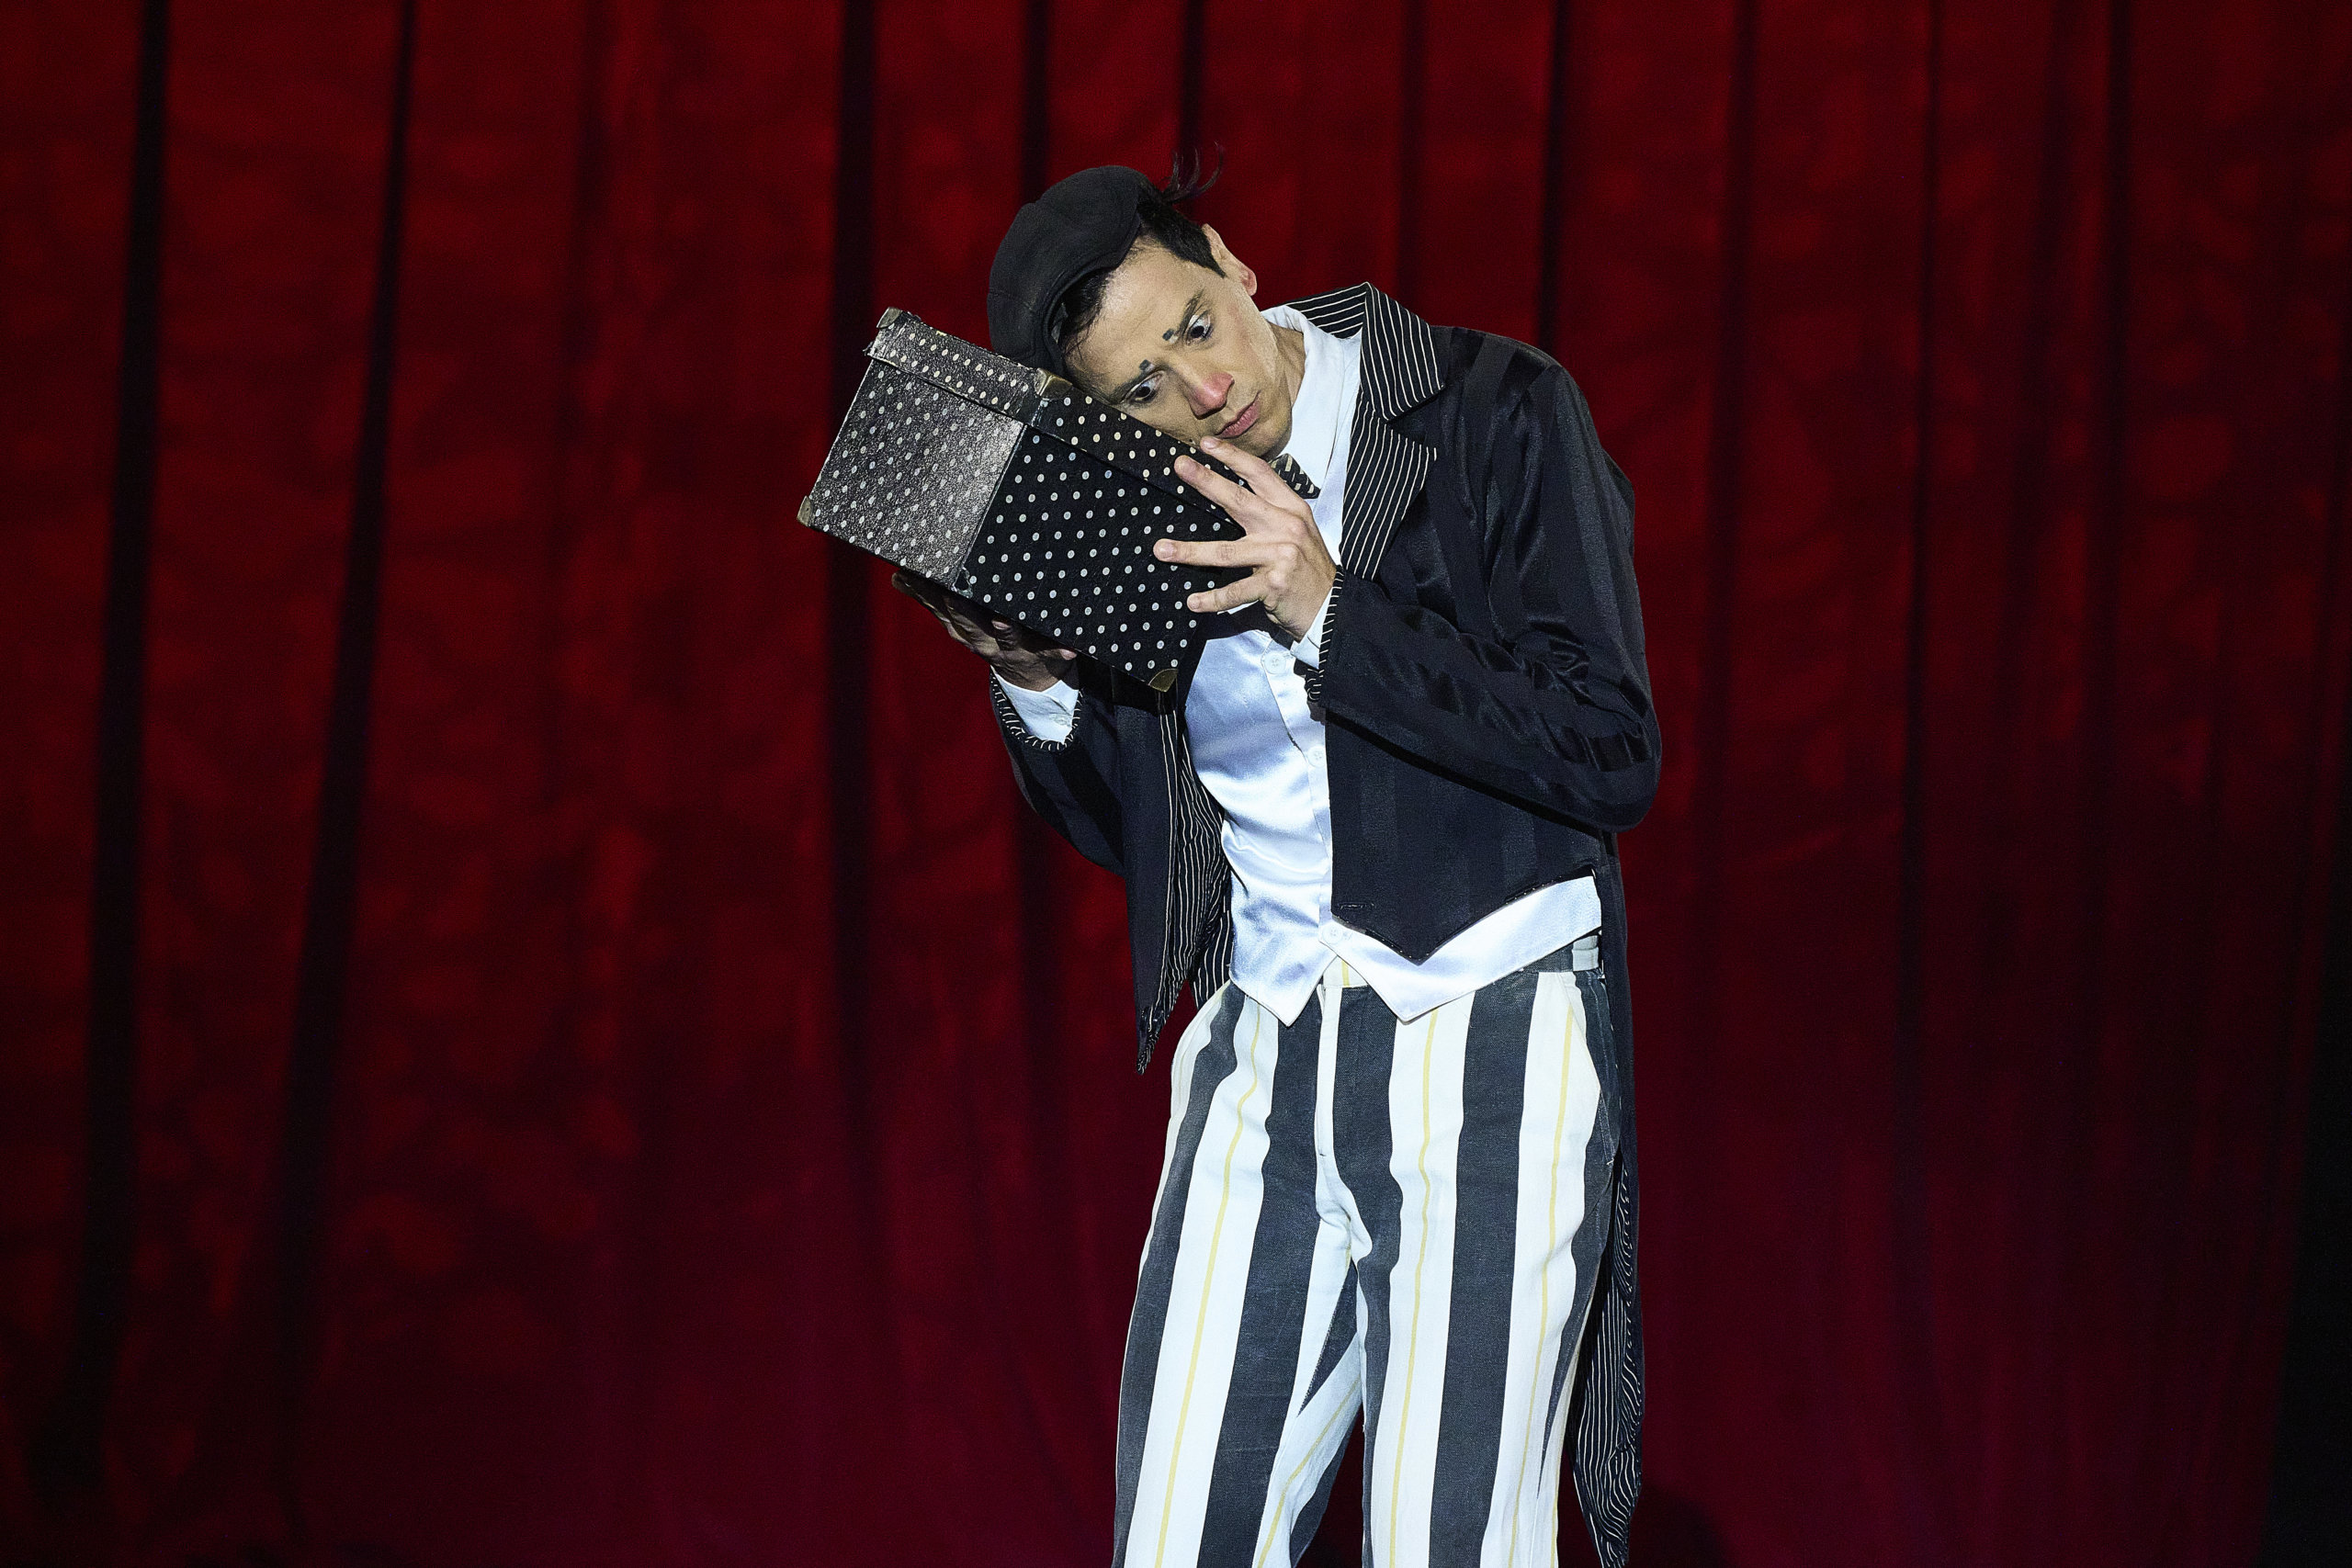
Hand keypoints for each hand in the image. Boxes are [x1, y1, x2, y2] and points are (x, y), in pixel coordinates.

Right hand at [891, 570, 1076, 691]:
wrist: (1030, 677)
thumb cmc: (992, 636)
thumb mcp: (960, 622)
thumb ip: (932, 599)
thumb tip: (896, 576)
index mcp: (964, 630)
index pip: (940, 609)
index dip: (927, 594)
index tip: (912, 575)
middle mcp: (985, 641)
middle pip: (968, 624)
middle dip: (960, 609)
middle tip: (952, 592)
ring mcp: (1014, 649)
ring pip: (1007, 638)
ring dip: (1005, 631)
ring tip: (1004, 621)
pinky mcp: (1043, 655)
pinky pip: (1052, 653)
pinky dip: (1060, 652)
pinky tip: (1071, 650)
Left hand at [1159, 436, 1335, 641]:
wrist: (1332, 605)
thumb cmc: (1307, 568)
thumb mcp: (1297, 532)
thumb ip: (1271, 513)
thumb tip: (1231, 497)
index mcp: (1291, 509)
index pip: (1260, 474)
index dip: (1233, 456)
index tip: (1206, 444)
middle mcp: (1286, 527)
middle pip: (1239, 500)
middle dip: (1206, 481)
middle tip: (1180, 466)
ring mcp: (1280, 556)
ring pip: (1226, 552)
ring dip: (1190, 552)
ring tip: (1161, 549)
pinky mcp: (1273, 584)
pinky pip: (1235, 591)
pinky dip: (1212, 599)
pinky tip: (1192, 601)